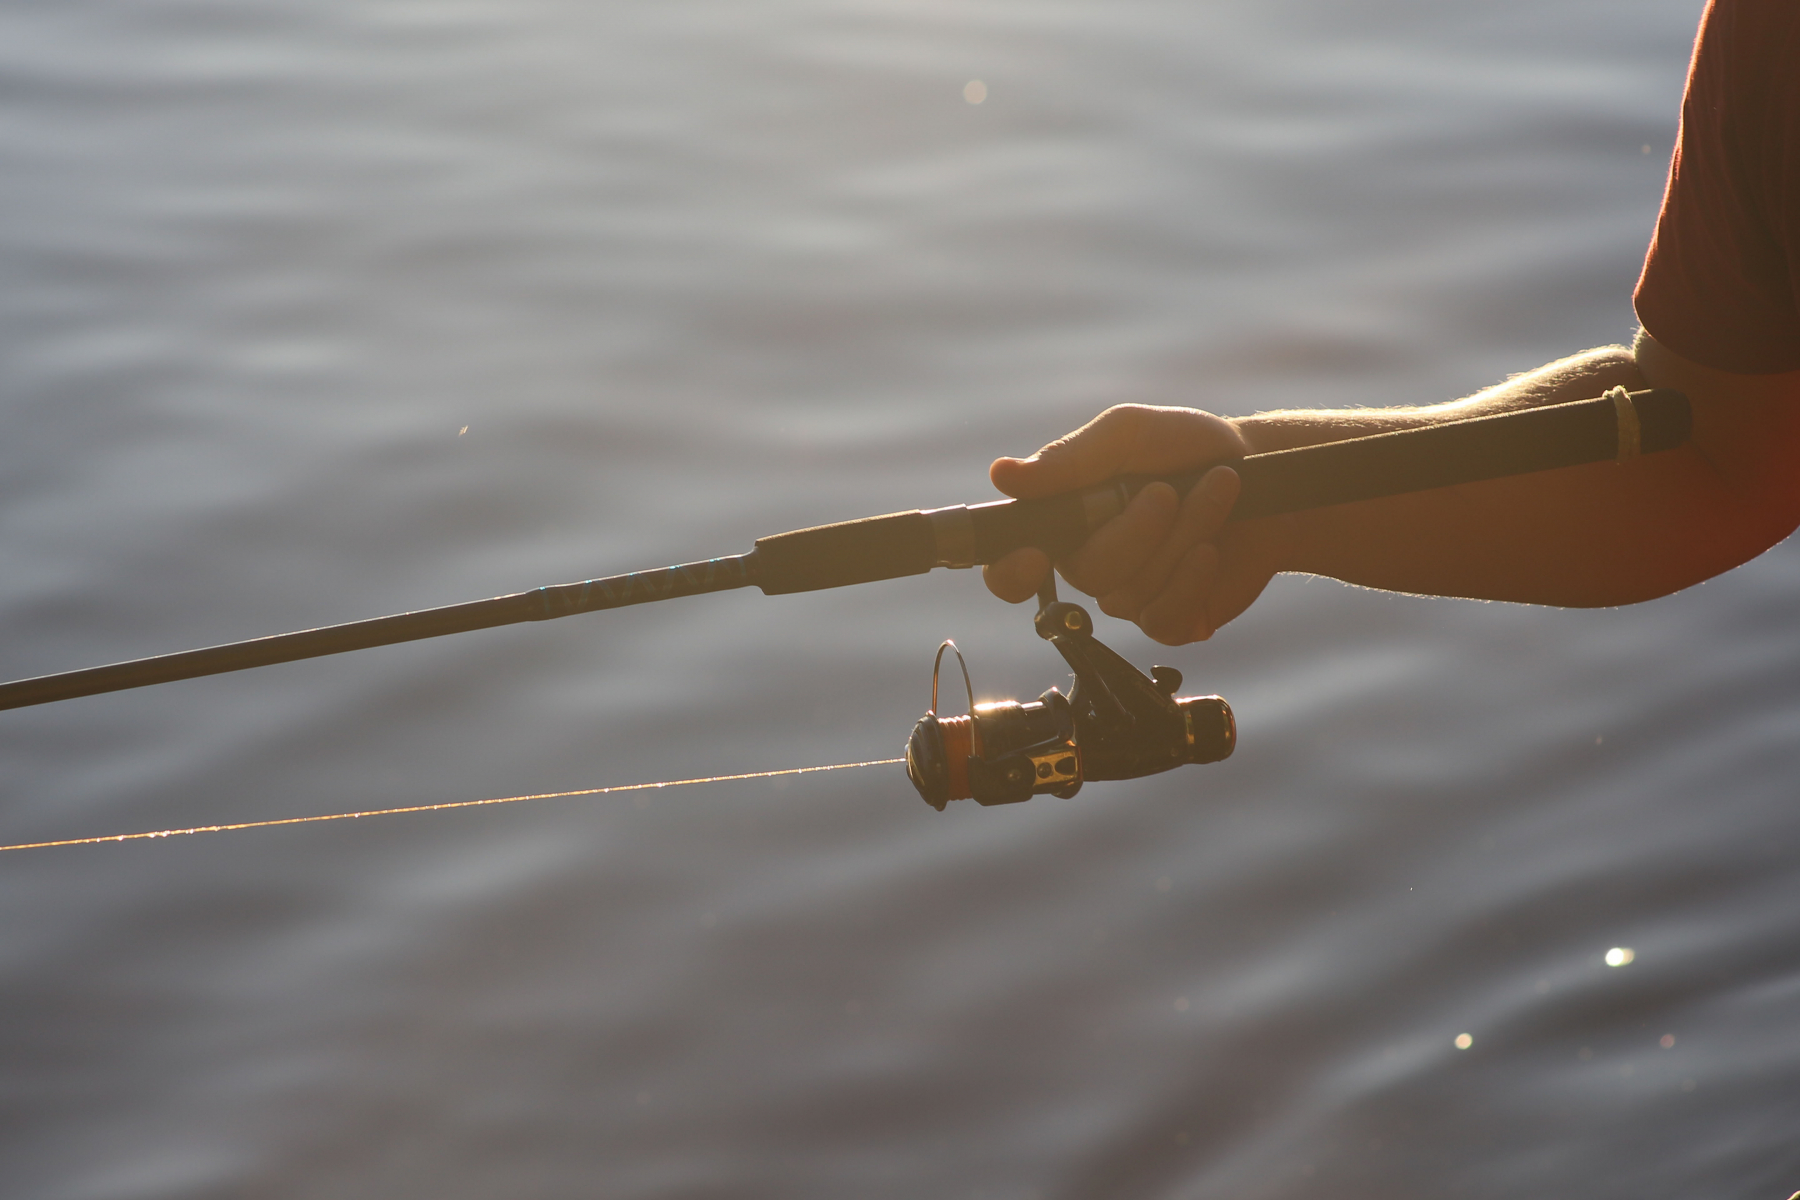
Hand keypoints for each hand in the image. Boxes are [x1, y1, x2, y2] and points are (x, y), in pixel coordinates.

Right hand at [981, 405, 1295, 643]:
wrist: (1264, 476)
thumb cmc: (1188, 447)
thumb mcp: (1128, 434)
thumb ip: (1070, 459)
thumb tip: (1003, 476)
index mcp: (1064, 519)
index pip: (1008, 564)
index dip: (1009, 572)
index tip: (1034, 557)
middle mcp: (1088, 562)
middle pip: (1086, 574)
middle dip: (1137, 530)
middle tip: (1170, 490)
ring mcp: (1128, 595)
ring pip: (1131, 592)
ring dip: (1181, 538)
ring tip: (1213, 495)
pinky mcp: (1168, 619)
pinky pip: (1162, 619)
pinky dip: (1192, 579)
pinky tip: (1211, 550)